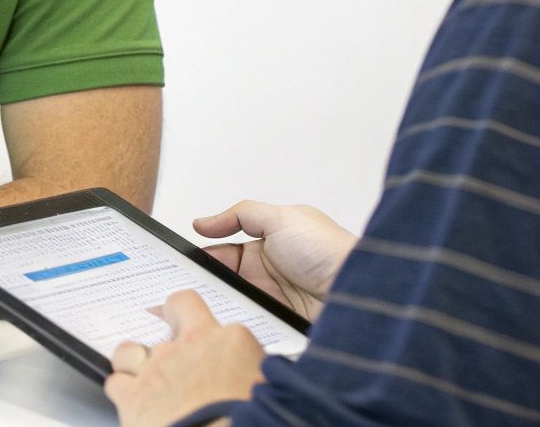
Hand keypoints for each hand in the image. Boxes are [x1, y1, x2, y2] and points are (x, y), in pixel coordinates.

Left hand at [104, 289, 263, 426]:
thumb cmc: (255, 422)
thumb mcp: (268, 388)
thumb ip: (254, 372)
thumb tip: (257, 376)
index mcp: (232, 341)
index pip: (220, 319)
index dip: (209, 328)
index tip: (206, 336)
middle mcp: (191, 345)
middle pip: (173, 309)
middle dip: (170, 320)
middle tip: (174, 341)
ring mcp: (158, 367)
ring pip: (132, 347)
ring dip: (136, 359)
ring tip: (146, 377)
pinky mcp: (134, 396)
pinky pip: (116, 382)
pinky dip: (124, 391)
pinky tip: (135, 403)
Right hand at [193, 200, 355, 320]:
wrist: (360, 292)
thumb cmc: (329, 251)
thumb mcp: (282, 218)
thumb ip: (241, 215)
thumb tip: (203, 222)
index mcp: (268, 244)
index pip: (223, 252)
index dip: (202, 258)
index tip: (179, 265)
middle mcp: (269, 273)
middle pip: (224, 281)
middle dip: (205, 285)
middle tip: (183, 289)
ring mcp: (274, 300)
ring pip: (233, 305)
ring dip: (219, 306)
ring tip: (200, 308)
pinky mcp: (280, 324)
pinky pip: (251, 325)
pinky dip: (237, 325)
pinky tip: (224, 324)